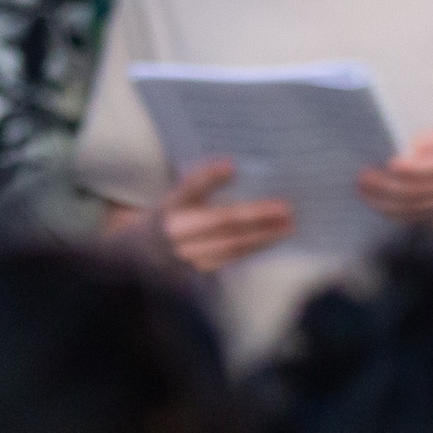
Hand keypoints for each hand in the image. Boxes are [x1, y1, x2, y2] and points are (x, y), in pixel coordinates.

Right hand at [156, 159, 293, 273]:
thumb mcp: (179, 194)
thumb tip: (233, 166)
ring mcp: (186, 253)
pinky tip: (274, 238)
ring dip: (263, 235)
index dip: (209, 177)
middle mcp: (176, 231)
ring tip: (288, 225)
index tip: (231, 165)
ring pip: (230, 244)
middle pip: (220, 222)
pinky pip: (232, 257)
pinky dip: (255, 247)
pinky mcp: (198, 268)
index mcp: (169, 205)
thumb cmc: (171, 214)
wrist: (144, 250)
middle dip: (255, 215)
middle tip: (285, 208)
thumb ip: (202, 181)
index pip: (190, 189)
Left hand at [357, 130, 432, 225]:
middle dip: (385, 187)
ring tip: (362, 191)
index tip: (388, 163)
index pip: (432, 169)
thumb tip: (404, 154)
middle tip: (362, 179)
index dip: (409, 169)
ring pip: (412, 209)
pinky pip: (414, 219)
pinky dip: (392, 213)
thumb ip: (426, 141)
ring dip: (382, 202)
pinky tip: (376, 203)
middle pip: (417, 192)